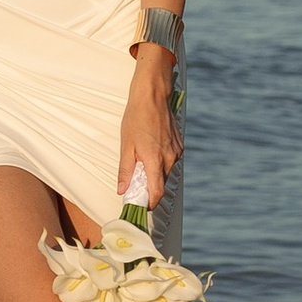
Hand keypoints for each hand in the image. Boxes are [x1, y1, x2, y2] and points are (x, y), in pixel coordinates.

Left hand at [117, 50, 179, 211]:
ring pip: (165, 172)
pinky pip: (170, 161)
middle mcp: (169, 158)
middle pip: (160, 184)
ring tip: (141, 160)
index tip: (140, 205)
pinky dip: (160, 162)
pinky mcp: (179, 145)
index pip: (156, 193)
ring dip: (154, 173)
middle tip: (134, 183)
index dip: (149, 203)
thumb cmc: (137, 117)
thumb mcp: (126, 145)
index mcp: (155, 160)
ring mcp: (176, 152)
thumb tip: (122, 190)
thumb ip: (125, 170)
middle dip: (148, 187)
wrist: (152, 96)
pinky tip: (151, 149)